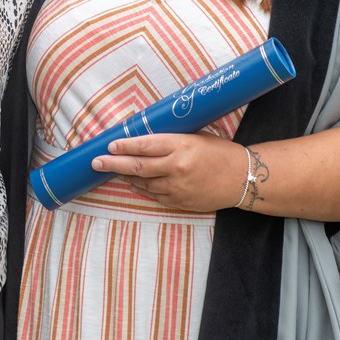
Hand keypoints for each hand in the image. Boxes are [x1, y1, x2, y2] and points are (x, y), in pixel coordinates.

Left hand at [90, 132, 247, 211]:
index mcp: (182, 146)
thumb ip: (172, 139)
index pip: (145, 144)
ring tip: (114, 170)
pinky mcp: (181, 202)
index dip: (124, 145)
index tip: (109, 144)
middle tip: (96, 162)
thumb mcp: (197, 136)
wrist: (243, 179)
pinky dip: (142, 189)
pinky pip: (155, 196)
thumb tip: (144, 137)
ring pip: (143, 183)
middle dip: (112, 163)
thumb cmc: (221, 152)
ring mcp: (178, 187)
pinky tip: (134, 183)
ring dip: (126, 176)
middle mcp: (177, 167)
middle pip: (137, 165)